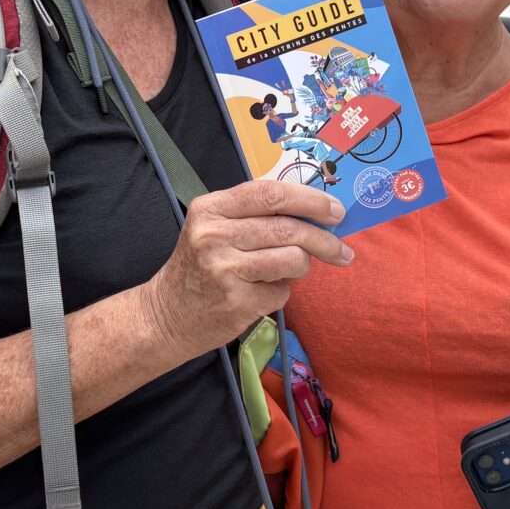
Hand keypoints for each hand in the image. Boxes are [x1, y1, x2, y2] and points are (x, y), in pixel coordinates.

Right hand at [142, 180, 349, 363]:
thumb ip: (256, 215)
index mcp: (210, 208)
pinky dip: (281, 292)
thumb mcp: (215, 228)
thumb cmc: (200, 267)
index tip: (336, 210)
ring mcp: (224, 269)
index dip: (310, 199)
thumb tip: (318, 213)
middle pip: (288, 228)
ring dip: (303, 267)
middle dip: (324, 239)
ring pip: (293, 259)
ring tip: (289, 271)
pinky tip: (261, 293)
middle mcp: (213, 235)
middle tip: (342, 250)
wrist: (167, 315)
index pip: (270, 193)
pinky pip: (282, 292)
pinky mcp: (236, 302)